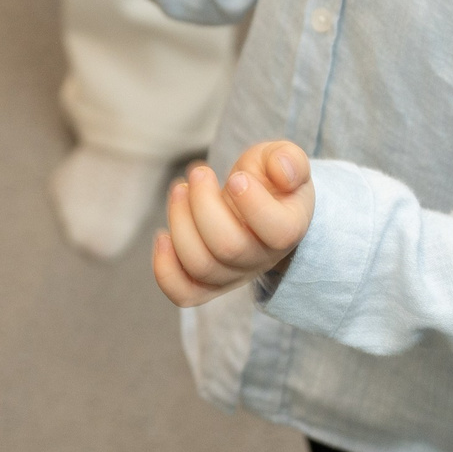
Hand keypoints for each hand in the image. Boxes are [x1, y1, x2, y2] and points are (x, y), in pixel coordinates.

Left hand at [151, 141, 314, 308]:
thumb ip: (289, 159)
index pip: (279, 232)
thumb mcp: (284, 158)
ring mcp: (234, 275)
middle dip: (203, 204)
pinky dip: (166, 270)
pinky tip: (162, 236)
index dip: (253, 203)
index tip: (237, 177)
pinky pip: (185, 294)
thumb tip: (283, 172)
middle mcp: (263, 259)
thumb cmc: (270, 179)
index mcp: (289, 228)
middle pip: (229, 248)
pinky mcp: (208, 283)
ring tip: (180, 189)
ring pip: (201, 266)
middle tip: (199, 173)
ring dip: (180, 223)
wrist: (259, 204)